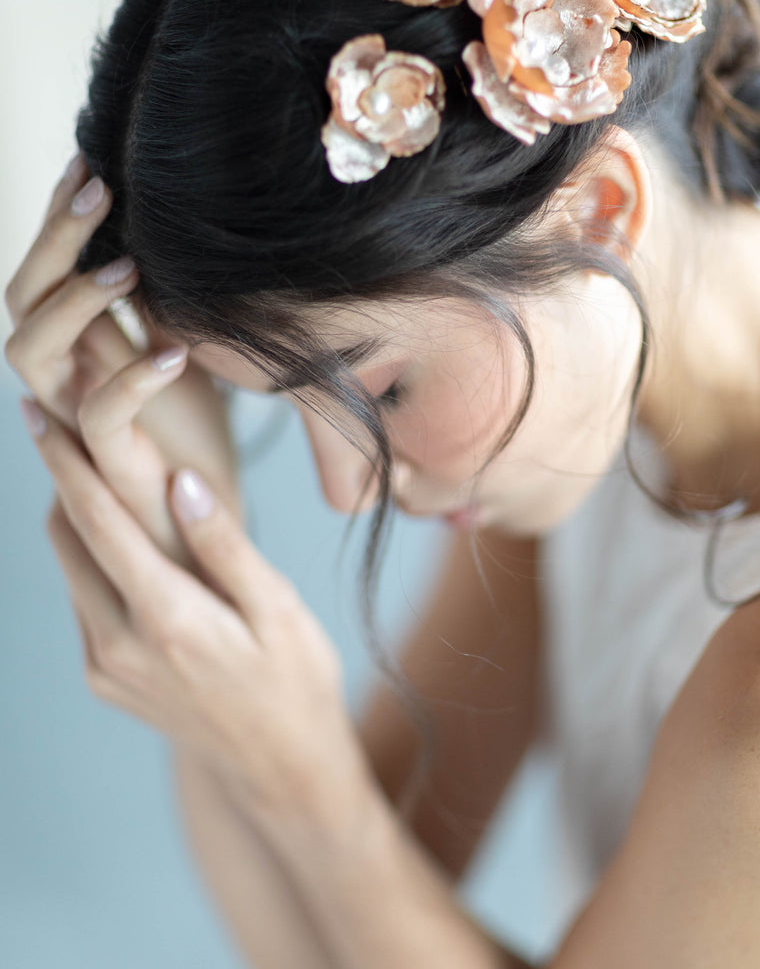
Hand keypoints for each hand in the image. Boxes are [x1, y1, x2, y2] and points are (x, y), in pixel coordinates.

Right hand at [4, 151, 242, 566]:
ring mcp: (77, 424)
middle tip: (100, 184)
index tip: (94, 161)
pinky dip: (131, 379)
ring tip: (128, 263)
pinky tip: (175, 351)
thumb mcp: (180, 355)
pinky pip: (98, 416)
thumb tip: (166, 233)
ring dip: (74, 299)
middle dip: (55, 237)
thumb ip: (158, 307)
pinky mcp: (115, 467)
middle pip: (20, 300)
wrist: (206, 530)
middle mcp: (62, 381)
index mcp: (75, 350)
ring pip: (30, 352)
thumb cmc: (197, 441)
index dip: (59, 219)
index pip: (44, 273)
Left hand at [18, 393, 368, 830]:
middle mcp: (119, 646)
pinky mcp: (104, 680)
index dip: (65, 462)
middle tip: (65, 419)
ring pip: (70, 569)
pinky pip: (84, 601)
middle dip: (61, 477)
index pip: (97, 522)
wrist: (282, 770)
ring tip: (94, 465)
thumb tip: (180, 480)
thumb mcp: (277, 608)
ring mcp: (105, 668)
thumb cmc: (295, 679)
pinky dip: (92, 559)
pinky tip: (123, 535)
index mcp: (167, 618)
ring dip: (75, 516)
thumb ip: (224, 544)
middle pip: (66, 539)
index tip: (40, 414)